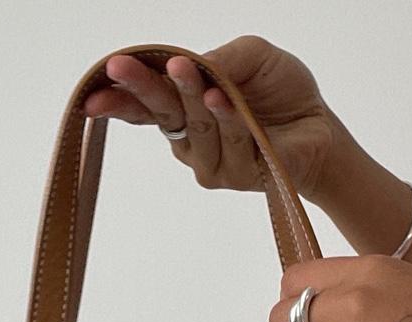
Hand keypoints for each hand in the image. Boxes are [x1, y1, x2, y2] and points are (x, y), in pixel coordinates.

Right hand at [82, 36, 341, 201]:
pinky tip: (220, 98)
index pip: (146, 102)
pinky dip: (226, 117)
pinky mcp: (234, 176)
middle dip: (137, 88)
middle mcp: (190, 136)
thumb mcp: (251, 55)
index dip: (118, 96)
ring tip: (184, 69)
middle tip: (118, 69)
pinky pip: (227, 142)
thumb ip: (220, 58)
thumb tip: (189, 62)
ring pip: (193, 124)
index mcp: (184, 105)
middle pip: (158, 112)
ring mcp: (209, 161)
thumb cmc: (282, 91)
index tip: (92, 91)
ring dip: (187, 94)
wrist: (319, 127)